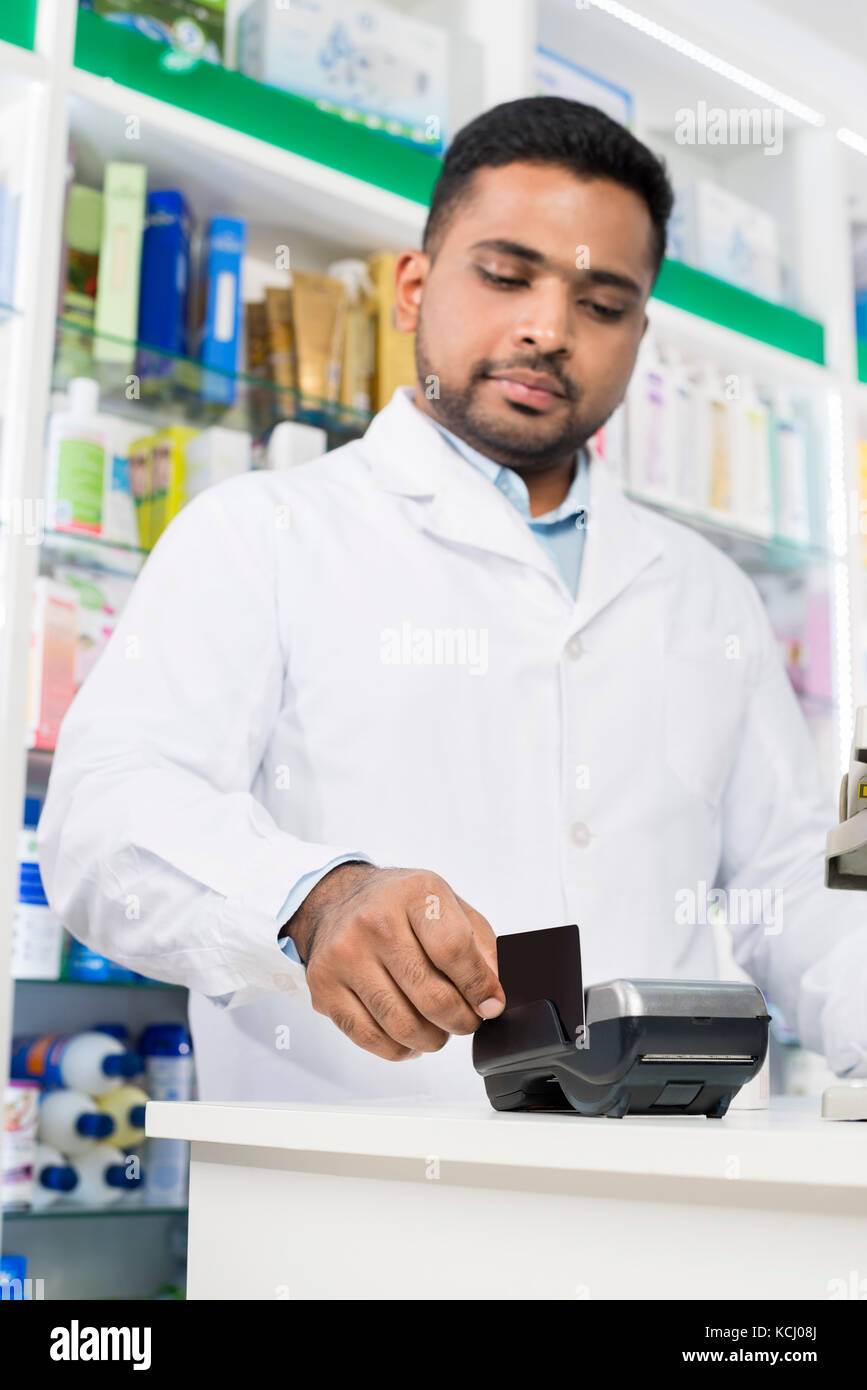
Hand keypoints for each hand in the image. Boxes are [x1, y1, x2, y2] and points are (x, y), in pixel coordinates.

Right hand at [285, 863, 504, 1060]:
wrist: (336, 900)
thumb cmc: (398, 905)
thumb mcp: (446, 903)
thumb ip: (479, 944)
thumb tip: (492, 994)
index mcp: (414, 894)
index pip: (454, 950)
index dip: (480, 987)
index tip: (491, 1004)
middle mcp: (374, 921)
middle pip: (431, 996)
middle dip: (461, 1021)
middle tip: (466, 1021)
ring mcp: (344, 956)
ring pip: (402, 1025)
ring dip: (432, 1039)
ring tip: (438, 1029)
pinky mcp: (323, 987)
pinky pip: (370, 1038)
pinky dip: (399, 1049)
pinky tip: (408, 1037)